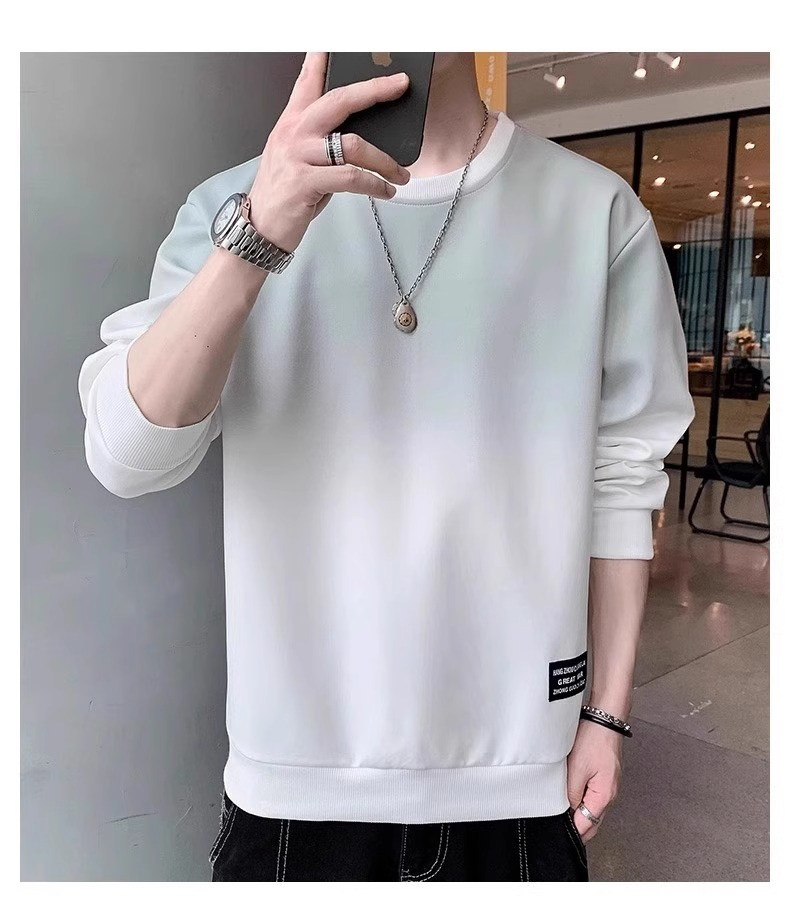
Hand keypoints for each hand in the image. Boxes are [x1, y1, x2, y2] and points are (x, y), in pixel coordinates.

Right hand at [248, 52, 411, 254]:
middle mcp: (294, 134)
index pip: (308, 81)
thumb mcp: (297, 160)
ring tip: (400, 173)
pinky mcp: (305, 182)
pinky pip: (351, 177)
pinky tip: (386, 190)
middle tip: (399, 86)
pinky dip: (375, 184)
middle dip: (374, 90)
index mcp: (291, 124)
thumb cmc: (283, 196)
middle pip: (339, 100)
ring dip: (384, 160)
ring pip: (353, 145)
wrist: (260, 227)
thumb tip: (358, 141)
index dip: (323, 59)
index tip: (338, 43)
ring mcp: (299, 156)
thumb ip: (321, 144)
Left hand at [566, 717, 622, 842]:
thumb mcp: (576, 769)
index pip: (587, 825)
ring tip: (561, 803)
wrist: (604, 719)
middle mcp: (610, 794)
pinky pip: (592, 794)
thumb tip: (567, 812)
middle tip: (557, 821)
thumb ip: (571, 795)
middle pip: (591, 820)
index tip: (557, 828)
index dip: (571, 829)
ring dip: (578, 809)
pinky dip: (582, 797)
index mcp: (604, 796)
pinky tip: (570, 790)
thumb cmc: (594, 740)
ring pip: (591, 807)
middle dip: (575, 824)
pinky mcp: (604, 777)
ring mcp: (608, 786)